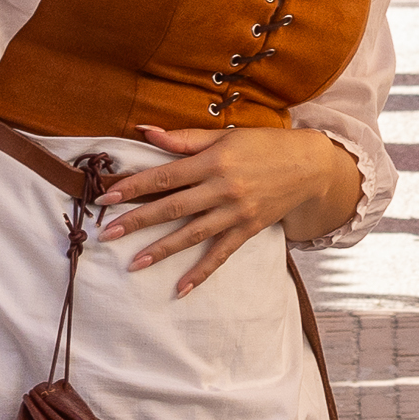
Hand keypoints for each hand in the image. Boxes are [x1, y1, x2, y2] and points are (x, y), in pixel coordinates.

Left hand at [92, 125, 360, 296]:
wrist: (310, 166)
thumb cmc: (263, 145)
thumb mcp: (224, 135)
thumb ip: (183, 137)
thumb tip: (144, 131)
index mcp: (213, 161)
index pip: (165, 176)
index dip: (135, 187)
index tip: (108, 197)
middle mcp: (222, 188)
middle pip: (172, 207)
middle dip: (138, 220)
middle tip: (108, 233)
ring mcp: (236, 212)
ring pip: (192, 234)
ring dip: (162, 250)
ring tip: (134, 263)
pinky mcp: (248, 230)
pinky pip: (221, 254)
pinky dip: (201, 273)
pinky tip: (181, 288)